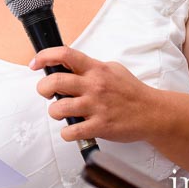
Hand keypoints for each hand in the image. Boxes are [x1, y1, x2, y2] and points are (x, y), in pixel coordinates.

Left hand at [30, 46, 158, 144]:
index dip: (44, 57)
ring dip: (54, 112)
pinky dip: (66, 133)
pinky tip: (72, 130)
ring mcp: (96, 106)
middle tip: (46, 93)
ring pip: (58, 108)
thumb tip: (69, 63)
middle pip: (55, 82)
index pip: (65, 55)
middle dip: (42, 88)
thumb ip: (91, 66)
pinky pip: (71, 131)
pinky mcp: (100, 126)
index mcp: (96, 69)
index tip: (35, 63)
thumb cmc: (131, 92)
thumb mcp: (113, 69)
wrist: (153, 113)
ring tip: (61, 113)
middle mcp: (94, 85)